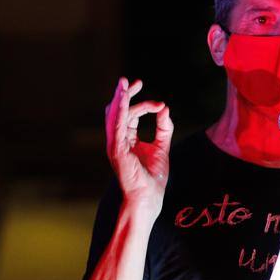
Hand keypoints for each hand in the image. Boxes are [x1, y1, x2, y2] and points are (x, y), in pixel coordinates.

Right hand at [104, 78, 172, 215]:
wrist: (148, 198)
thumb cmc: (152, 178)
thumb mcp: (162, 148)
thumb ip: (164, 128)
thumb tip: (165, 108)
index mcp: (127, 140)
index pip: (130, 115)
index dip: (144, 105)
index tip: (160, 105)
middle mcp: (118, 140)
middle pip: (118, 112)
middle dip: (125, 95)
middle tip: (135, 82)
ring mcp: (115, 145)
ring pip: (114, 116)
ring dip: (119, 99)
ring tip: (124, 84)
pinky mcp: (117, 150)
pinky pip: (116, 127)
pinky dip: (119, 112)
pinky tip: (122, 100)